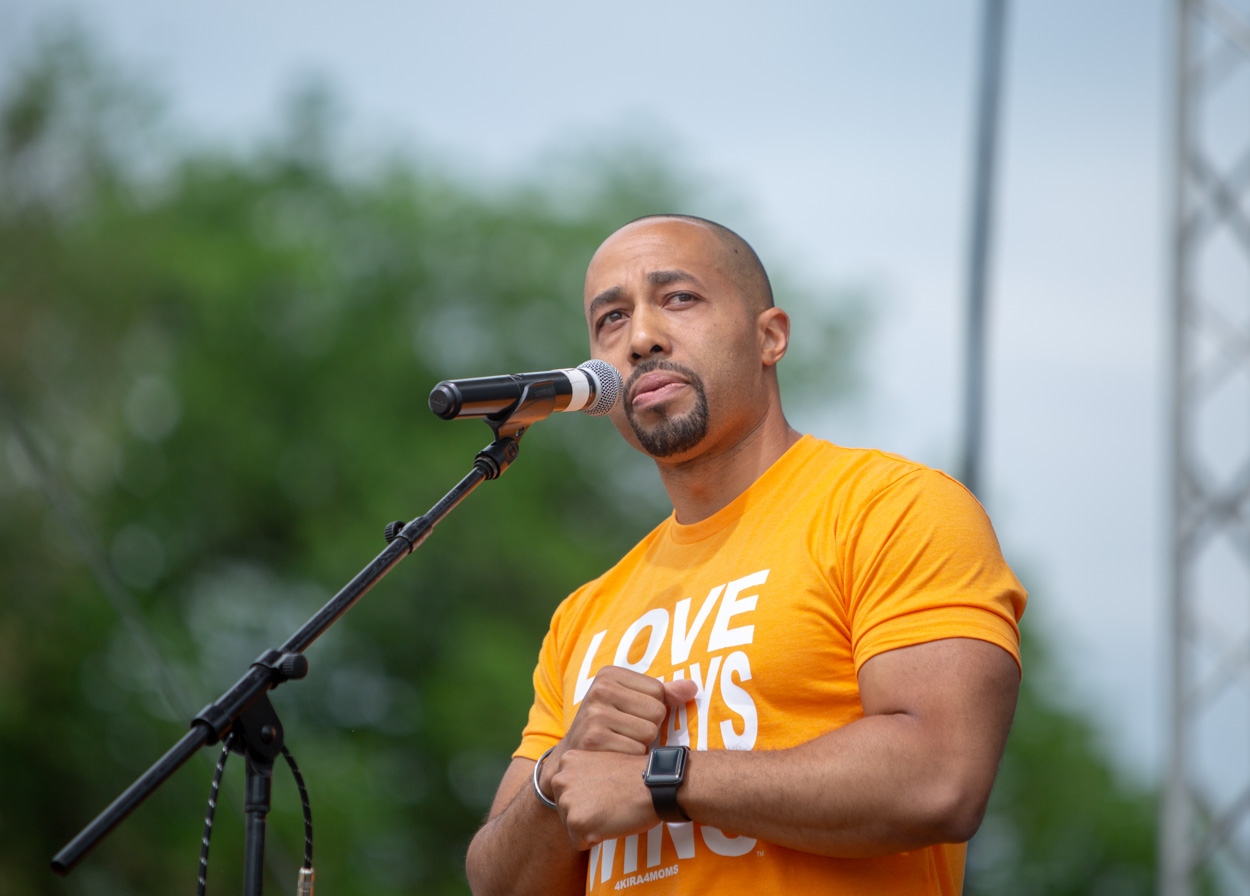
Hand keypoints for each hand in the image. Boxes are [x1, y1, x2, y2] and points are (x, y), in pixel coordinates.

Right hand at [539, 666, 695, 802]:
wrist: (571, 759)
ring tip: (620, 743)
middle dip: (648, 728)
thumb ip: (664, 695)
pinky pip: (637, 751)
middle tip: (625, 733)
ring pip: (648, 733)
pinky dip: (631, 759)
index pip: (659, 691)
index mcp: (609, 674)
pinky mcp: (594, 739)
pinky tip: (615, 756)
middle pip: (656, 712)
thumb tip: (692, 688)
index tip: (630, 715)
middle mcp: (600, 689)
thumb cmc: (609, 727)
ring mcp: (595, 714)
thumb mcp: (631, 703)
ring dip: (640, 745)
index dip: (652, 710)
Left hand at [550, 749, 661, 848]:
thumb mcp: (599, 763)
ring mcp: (567, 801)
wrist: (655, 784)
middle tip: (610, 801)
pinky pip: (580, 843)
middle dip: (586, 812)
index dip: (588, 796)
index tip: (605, 790)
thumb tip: (578, 791)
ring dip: (592, 825)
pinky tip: (611, 822)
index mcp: (567, 760)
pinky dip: (596, 838)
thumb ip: (582, 774)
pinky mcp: (576, 822)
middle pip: (566, 810)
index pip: (566, 790)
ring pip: (572, 827)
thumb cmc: (634, 775)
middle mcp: (561, 779)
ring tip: (612, 810)